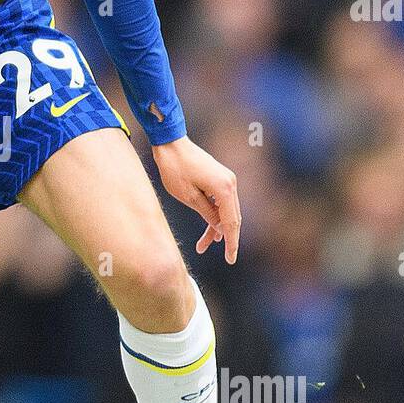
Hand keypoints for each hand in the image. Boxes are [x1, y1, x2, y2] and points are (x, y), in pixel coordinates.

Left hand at [152, 135, 240, 263]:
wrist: (171, 143)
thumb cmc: (175, 169)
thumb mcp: (188, 197)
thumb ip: (207, 213)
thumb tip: (220, 228)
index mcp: (224, 189)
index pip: (232, 222)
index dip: (232, 242)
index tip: (231, 259)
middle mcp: (230, 183)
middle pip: (232, 218)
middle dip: (225, 238)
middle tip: (225, 258)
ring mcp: (226, 179)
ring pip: (226, 211)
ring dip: (217, 228)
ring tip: (202, 246)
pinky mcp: (219, 178)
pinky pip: (221, 202)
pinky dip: (215, 215)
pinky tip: (211, 230)